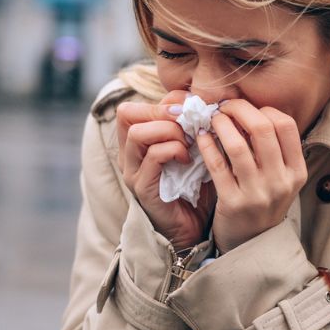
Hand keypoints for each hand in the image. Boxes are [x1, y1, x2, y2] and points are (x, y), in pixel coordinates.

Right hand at [116, 90, 215, 249]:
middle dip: (162, 110)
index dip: (164, 100)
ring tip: (188, 141)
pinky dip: (174, 150)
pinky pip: (153, 156)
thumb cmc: (194, 188)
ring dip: (169, 130)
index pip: (135, 106)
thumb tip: (202, 102)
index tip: (192, 107)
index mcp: (136, 143)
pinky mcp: (143, 187)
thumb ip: (191, 127)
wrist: (193, 229)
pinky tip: (189, 159)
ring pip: (137, 133)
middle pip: (127, 113)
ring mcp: (132, 171)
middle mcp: (128, 155)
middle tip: (187, 121)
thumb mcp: (193, 150)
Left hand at [195, 100, 307, 252]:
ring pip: (237, 145)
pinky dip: (207, 145)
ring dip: (221, 124)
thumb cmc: (263, 204)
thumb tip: (250, 110)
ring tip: (212, 119)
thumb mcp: (281, 179)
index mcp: (296, 172)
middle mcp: (281, 182)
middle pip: (262, 128)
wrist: (251, 245)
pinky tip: (202, 136)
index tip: (247, 109)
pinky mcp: (232, 203)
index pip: (286, 125)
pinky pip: (217, 165)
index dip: (264, 109)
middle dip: (240, 109)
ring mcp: (257, 194)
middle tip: (225, 106)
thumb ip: (274, 150)